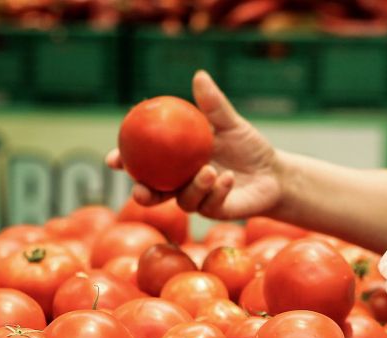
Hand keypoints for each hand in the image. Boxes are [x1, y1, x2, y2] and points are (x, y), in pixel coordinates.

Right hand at [107, 70, 282, 219]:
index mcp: (177, 161)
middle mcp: (182, 183)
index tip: (112, 159)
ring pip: (183, 200)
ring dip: (193, 187)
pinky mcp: (216, 212)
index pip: (145, 162)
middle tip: (139, 189)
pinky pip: (210, 204)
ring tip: (208, 171)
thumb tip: (199, 76)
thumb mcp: (230, 123)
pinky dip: (218, 190)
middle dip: (142, 193)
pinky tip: (228, 179)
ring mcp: (199, 199)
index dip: (125, 162)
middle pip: (153, 192)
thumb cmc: (248, 147)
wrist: (274, 173)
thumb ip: (213, 105)